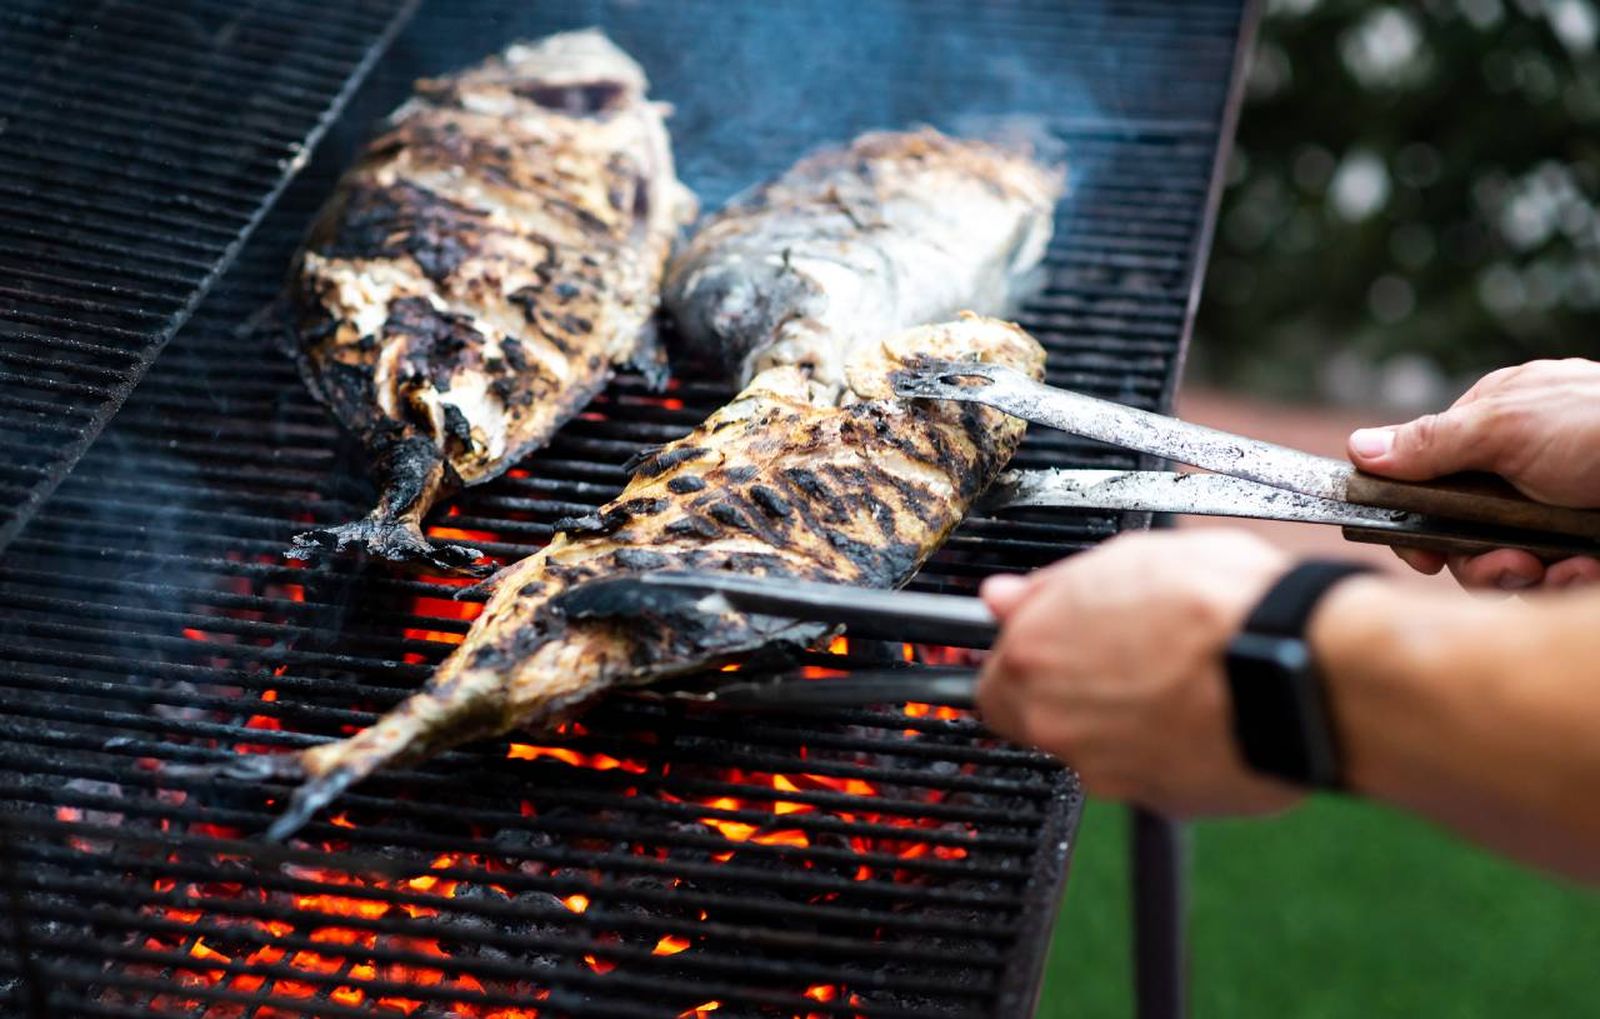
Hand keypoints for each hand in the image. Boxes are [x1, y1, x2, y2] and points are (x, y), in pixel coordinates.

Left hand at [976, 531, 1301, 817]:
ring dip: (1124, 723)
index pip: (995, 679)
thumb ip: (1049, 589)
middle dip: (1071, 695)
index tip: (1059, 644)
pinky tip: (1206, 715)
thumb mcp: (1124, 558)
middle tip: (1124, 662)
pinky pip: (1151, 775)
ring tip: (1180, 681)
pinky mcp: (1160, 802)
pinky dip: (1170, 752)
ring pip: (1096, 749)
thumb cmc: (1218, 603)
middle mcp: (1055, 722)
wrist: (1297, 667)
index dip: (1029, 660)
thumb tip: (1003, 598)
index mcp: (1032, 657)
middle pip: (1038, 719)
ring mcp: (1106, 770)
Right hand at [1347, 358, 1599, 590]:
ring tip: (1555, 569)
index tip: (1419, 556)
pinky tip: (1586, 571)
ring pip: (1507, 565)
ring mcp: (1556, 510)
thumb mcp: (1505, 426)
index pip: (1427, 481)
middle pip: (1462, 535)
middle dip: (1478, 560)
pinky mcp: (1586, 544)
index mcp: (1494, 428)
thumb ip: (1430, 444)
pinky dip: (1568, 584)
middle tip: (1507, 567)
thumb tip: (1359, 449)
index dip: (1418, 523)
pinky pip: (1557, 582)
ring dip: (1524, 577)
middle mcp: (1521, 471)